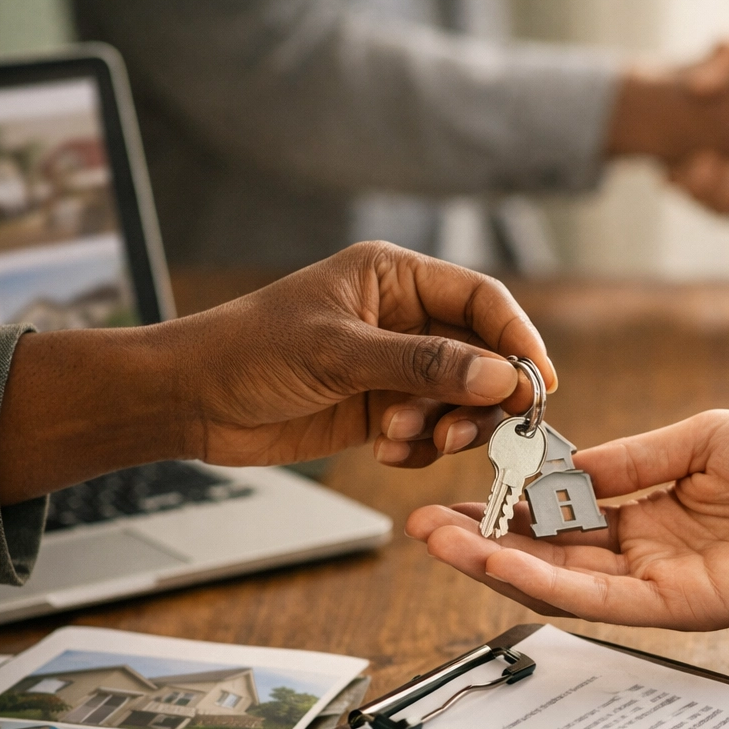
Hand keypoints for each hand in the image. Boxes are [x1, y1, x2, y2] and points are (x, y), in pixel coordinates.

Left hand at [0, 241, 554, 502]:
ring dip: (446, 427)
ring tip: (407, 440)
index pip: (482, 300)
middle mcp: (405, 318)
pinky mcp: (382, 408)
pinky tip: (386, 450)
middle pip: (481, 356)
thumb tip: (498, 376)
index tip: (538, 382)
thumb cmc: (248, 352)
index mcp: (396, 278)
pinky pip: (430, 429)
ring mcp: (395, 366)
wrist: (189, 401)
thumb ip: (424, 365)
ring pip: (460, 399)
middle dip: (481, 396)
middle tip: (469, 431)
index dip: (517, 339)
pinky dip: (420, 446)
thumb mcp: (339, 354)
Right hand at [408, 409, 728, 630]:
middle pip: (548, 553)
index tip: (457, 490)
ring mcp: (660, 583)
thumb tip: (564, 463)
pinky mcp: (682, 607)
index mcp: (648, 508)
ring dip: (499, 565)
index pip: (560, 513)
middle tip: (421, 527)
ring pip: (562, 582)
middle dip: (484, 540)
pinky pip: (603, 598)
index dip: (508, 506)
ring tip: (441, 541)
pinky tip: (503, 563)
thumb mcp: (697, 439)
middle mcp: (645, 552)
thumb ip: (627, 459)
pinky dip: (550, 583)